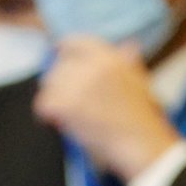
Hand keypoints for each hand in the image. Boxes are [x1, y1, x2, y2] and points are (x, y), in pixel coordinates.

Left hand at [34, 36, 185, 182]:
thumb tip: (127, 46)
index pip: (75, 42)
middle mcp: (91, 66)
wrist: (141, 144)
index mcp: (109, 57)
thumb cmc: (143, 119)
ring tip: (69, 115)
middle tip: (66, 100)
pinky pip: (43, 105)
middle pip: (58, 66)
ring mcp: (77, 84)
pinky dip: (48, 116)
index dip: (63, 51)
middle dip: (59, 83)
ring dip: (54, 100)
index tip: (57, 56)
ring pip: (49, 85)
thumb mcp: (140, 81)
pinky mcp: (66, 105)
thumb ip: (127, 62)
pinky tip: (60, 123)